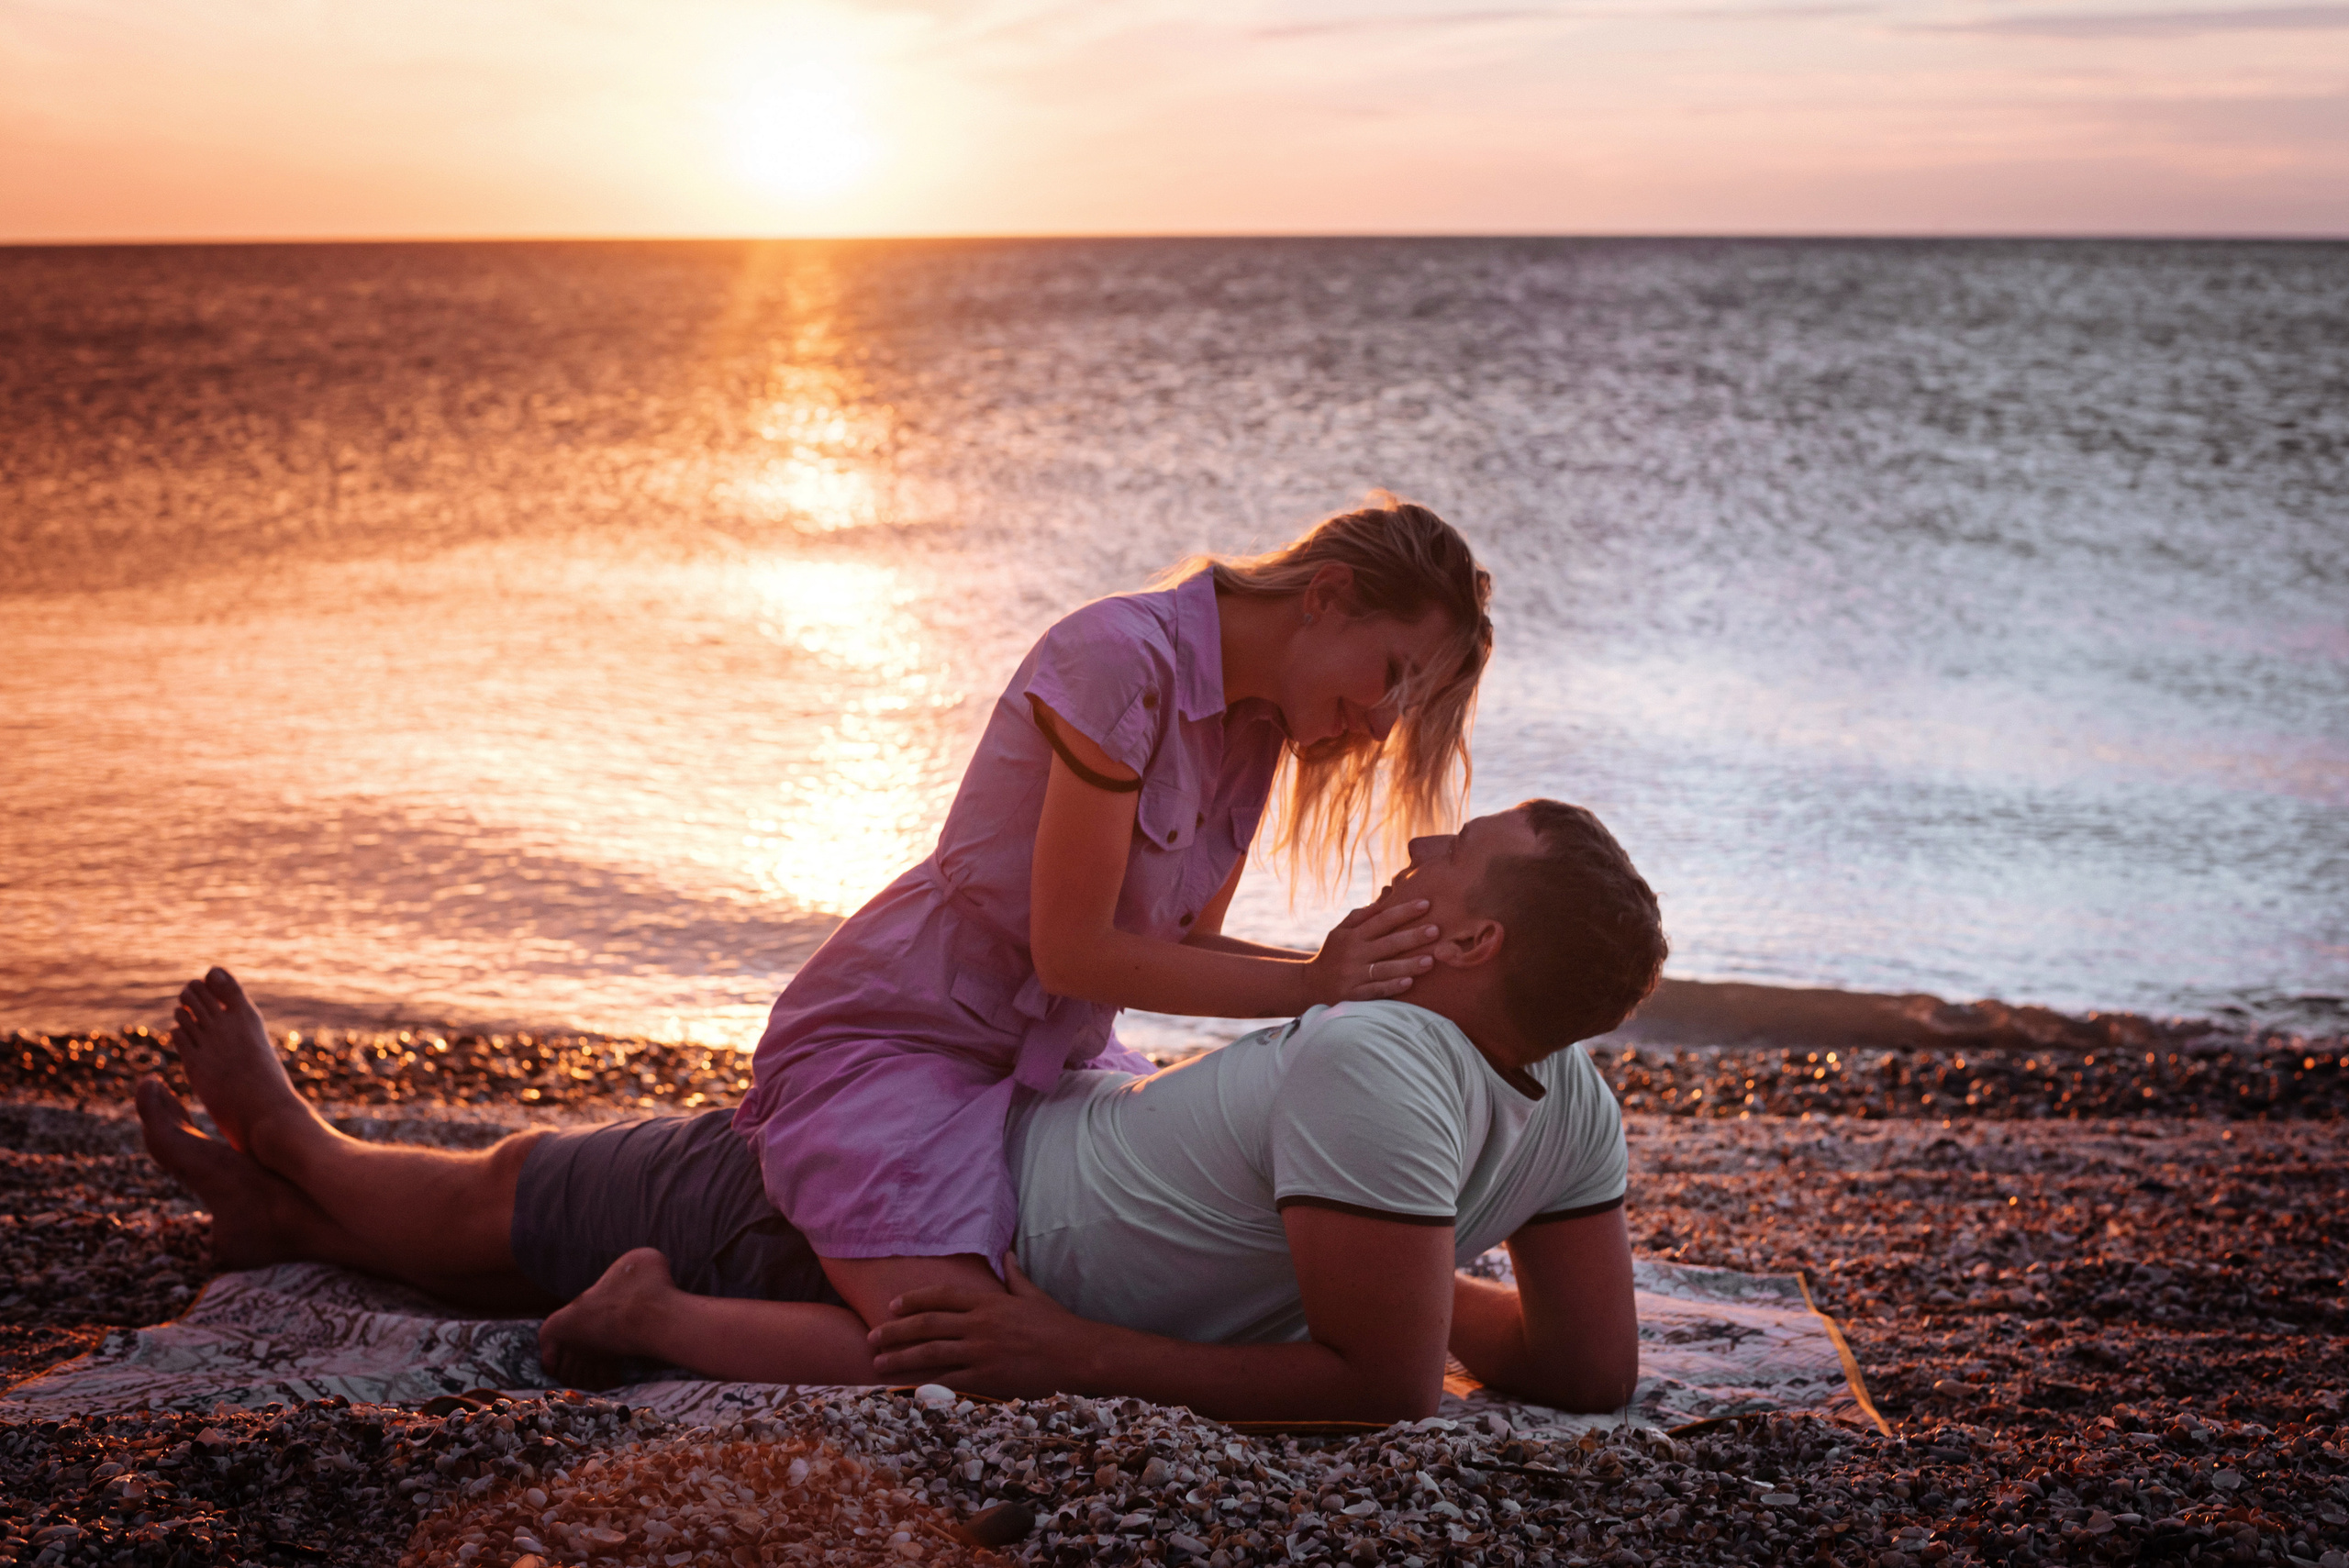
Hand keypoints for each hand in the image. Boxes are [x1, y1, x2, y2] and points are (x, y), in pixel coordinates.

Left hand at [865, 1253, 1089, 1399]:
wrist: (1077, 1356)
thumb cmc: (1057, 1325)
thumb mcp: (1033, 1295)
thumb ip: (1014, 1275)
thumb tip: (1006, 1253)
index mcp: (988, 1302)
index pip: (941, 1296)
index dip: (913, 1300)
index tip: (892, 1306)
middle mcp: (979, 1325)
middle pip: (926, 1325)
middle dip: (895, 1331)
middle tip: (872, 1337)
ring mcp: (981, 1352)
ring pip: (930, 1354)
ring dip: (900, 1358)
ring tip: (878, 1363)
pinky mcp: (986, 1378)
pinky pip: (949, 1380)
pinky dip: (925, 1384)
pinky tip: (907, 1387)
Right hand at [1304, 897, 1438, 1004]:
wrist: (1310, 985)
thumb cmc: (1333, 955)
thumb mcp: (1339, 932)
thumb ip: (1359, 917)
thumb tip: (1383, 900)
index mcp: (1352, 936)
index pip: (1382, 920)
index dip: (1404, 911)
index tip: (1426, 904)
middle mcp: (1354, 954)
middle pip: (1388, 944)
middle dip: (1413, 936)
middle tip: (1436, 930)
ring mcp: (1353, 976)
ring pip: (1385, 969)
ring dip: (1409, 964)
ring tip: (1431, 960)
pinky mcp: (1354, 995)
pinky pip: (1376, 990)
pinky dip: (1392, 987)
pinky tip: (1410, 983)